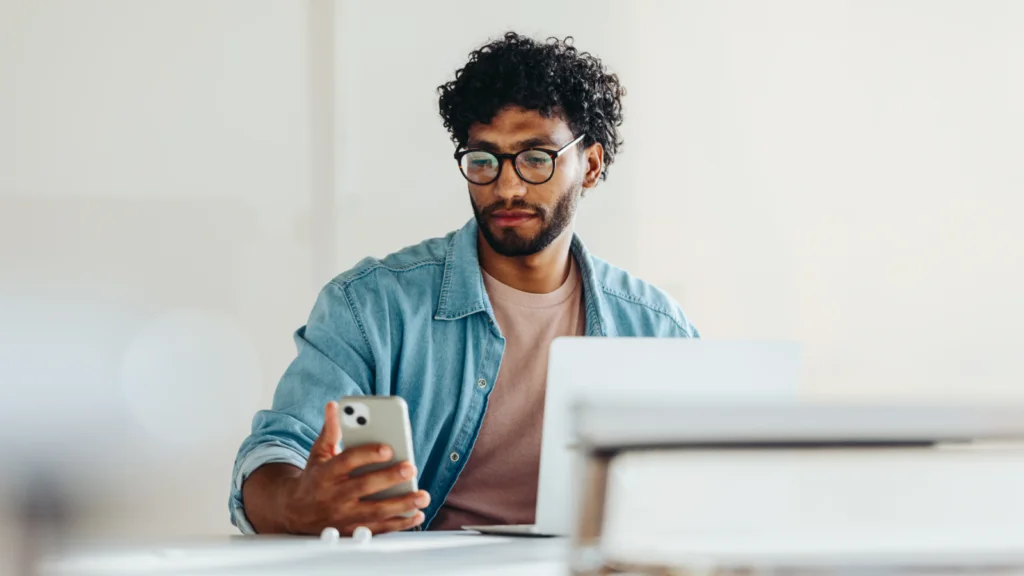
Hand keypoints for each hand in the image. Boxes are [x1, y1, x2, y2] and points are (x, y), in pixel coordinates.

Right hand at [279, 401, 429, 534]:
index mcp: (326, 473)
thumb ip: (330, 431)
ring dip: (401, 505)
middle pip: (364, 487)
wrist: (296, 512)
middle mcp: (334, 496)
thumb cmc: (315, 477)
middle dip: (389, 478)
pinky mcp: (352, 531)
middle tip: (411, 468)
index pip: (347, 461)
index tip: (387, 448)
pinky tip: (416, 515)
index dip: (367, 454)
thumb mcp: (318, 453)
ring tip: (422, 497)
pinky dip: (399, 524)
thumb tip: (334, 405)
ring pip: (375, 512)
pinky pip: (378, 529)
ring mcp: (343, 516)